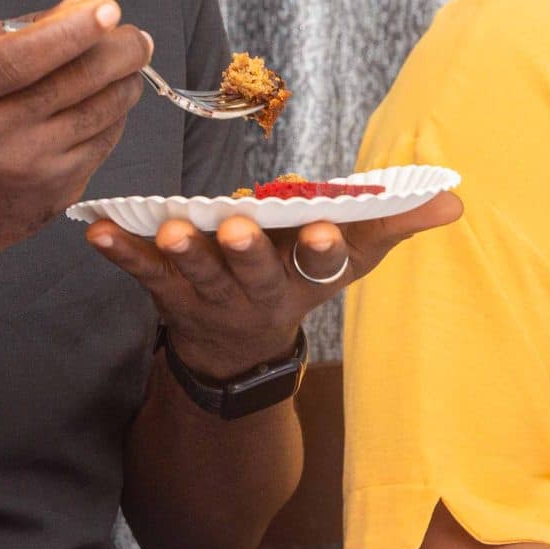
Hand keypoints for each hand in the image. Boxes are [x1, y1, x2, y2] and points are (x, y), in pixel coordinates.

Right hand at [0, 0, 150, 262]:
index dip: (69, 31)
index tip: (108, 8)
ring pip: (101, 111)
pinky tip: (106, 99)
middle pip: (72, 83)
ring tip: (124, 63)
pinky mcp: (56, 192)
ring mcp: (27, 169)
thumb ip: (16, 29)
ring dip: (125, 79)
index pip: (18, 60)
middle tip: (134, 35)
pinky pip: (105, 141)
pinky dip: (115, 113)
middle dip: (119, 50)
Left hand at [85, 194, 463, 377]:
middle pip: (252, 270)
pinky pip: (139, 271)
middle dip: (246, 251)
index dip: (322, 249)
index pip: (321, 265)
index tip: (322, 230)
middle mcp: (255, 290)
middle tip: (239, 229)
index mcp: (303, 277)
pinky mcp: (165, 289)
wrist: (237, 347)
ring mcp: (207, 293)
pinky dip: (118, 251)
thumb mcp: (349, 258)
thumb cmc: (297, 278)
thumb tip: (453, 201)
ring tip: (171, 231)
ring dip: (181, 253)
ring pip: (195, 274)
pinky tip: (96, 232)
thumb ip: (391, 223)